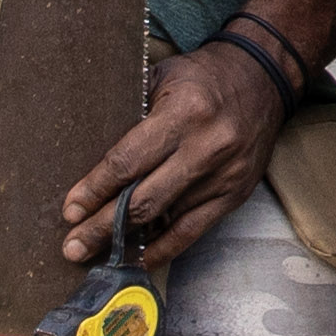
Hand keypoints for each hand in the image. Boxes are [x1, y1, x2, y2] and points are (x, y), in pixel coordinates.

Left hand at [61, 36, 289, 275]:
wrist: (264, 77)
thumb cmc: (203, 76)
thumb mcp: (162, 77)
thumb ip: (131, 113)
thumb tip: (91, 159)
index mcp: (183, 113)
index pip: (128, 162)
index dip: (95, 190)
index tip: (71, 210)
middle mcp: (206, 147)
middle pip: (142, 199)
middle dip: (101, 227)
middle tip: (72, 246)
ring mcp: (224, 174)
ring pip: (166, 219)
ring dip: (127, 241)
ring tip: (96, 255)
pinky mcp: (236, 192)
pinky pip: (194, 230)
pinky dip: (165, 247)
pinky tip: (140, 258)